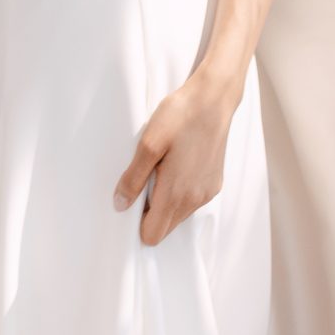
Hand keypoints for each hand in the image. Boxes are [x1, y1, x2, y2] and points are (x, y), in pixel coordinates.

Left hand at [114, 67, 242, 245]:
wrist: (213, 99)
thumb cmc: (180, 117)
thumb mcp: (148, 144)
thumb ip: (133, 179)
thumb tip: (120, 205)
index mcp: (176, 193)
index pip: (153, 234)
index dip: (138, 224)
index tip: (131, 201)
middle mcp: (195, 199)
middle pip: (166, 227)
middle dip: (151, 213)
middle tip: (143, 180)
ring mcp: (208, 192)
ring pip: (179, 215)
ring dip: (166, 202)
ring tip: (161, 168)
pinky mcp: (215, 183)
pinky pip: (192, 201)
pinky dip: (181, 192)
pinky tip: (177, 165)